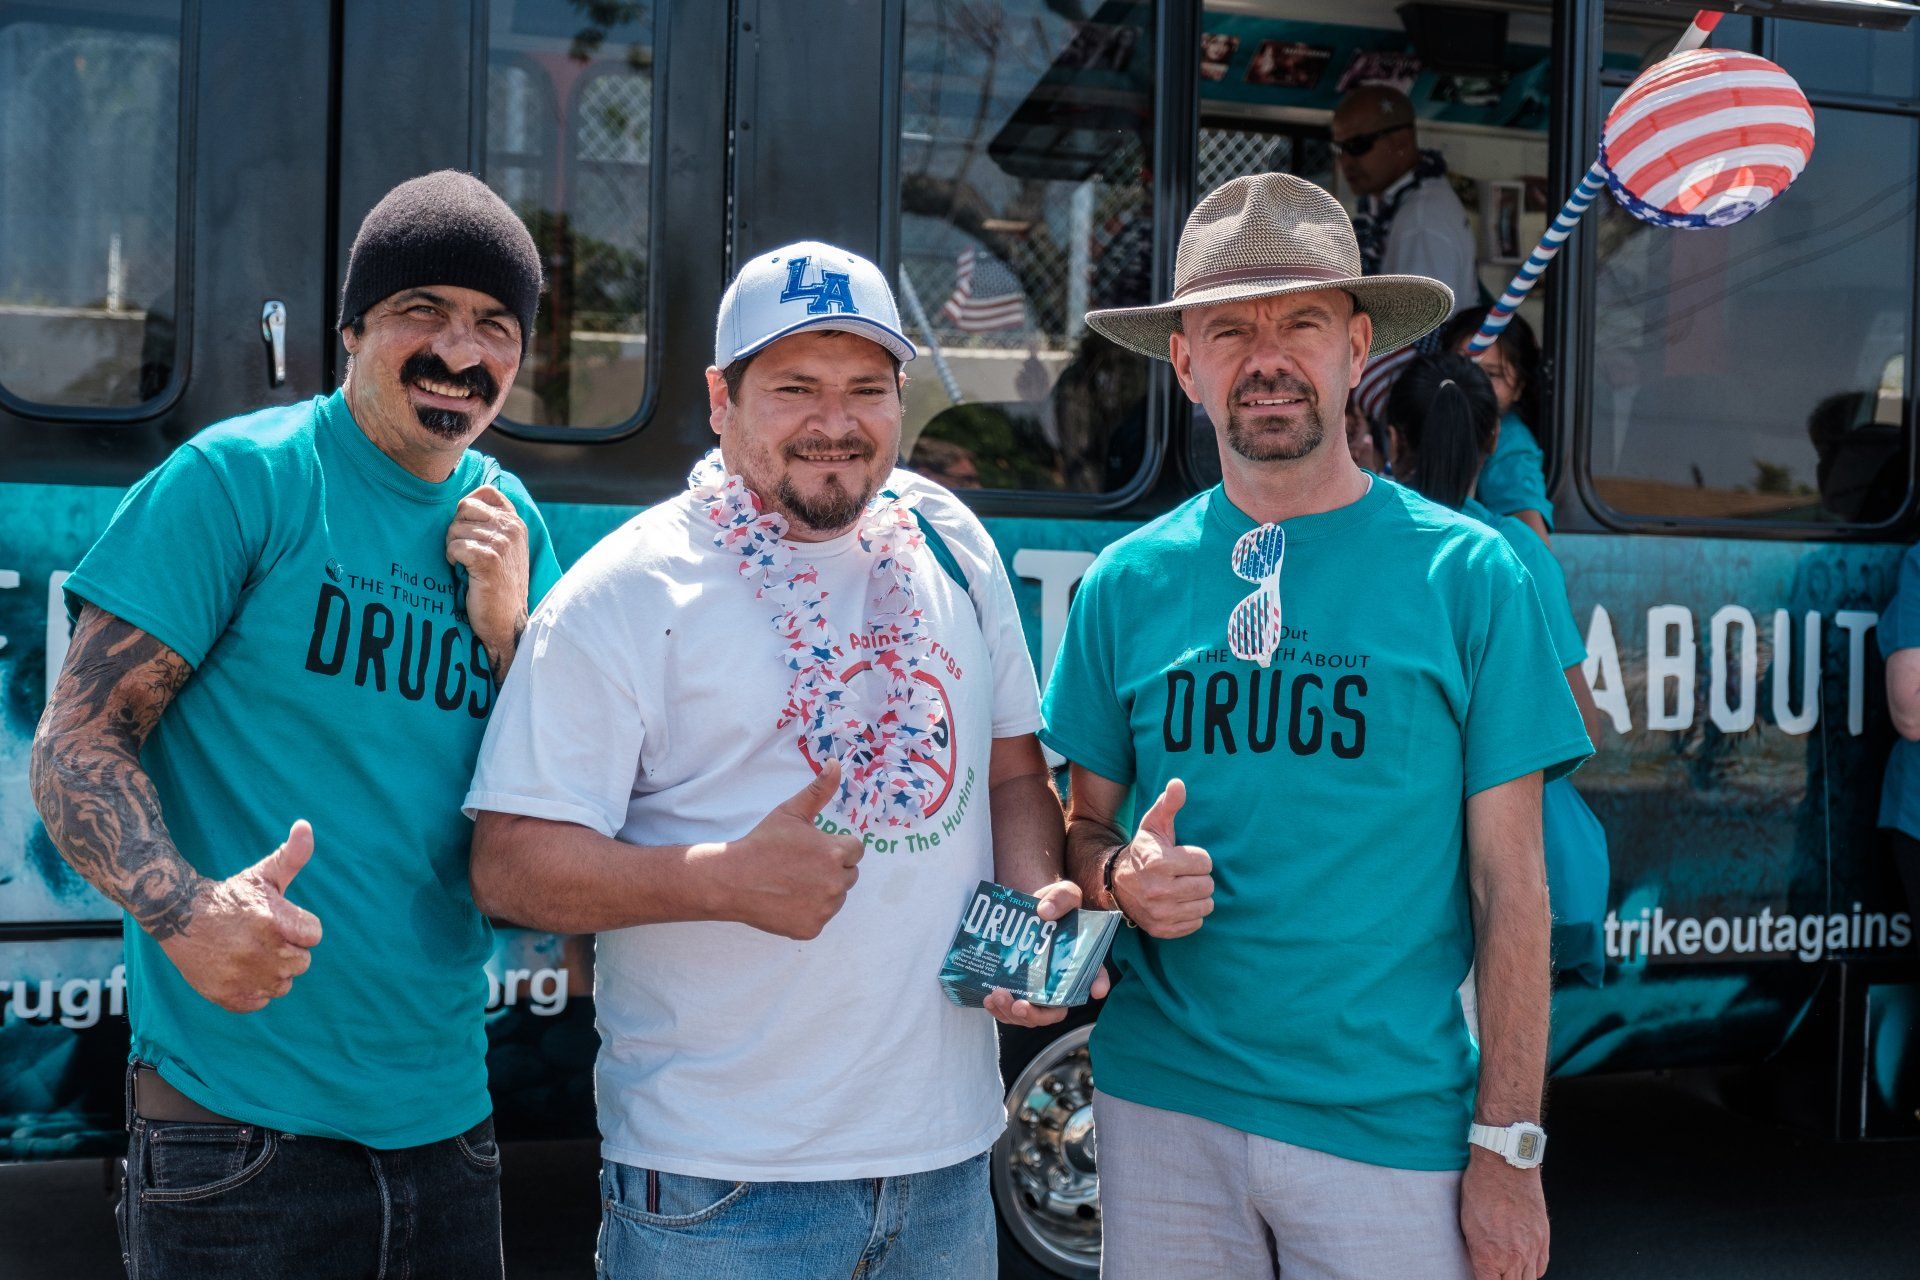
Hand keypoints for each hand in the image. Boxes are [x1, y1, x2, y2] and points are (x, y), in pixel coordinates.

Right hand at [157, 821, 323, 1013]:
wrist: (178, 915)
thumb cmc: (230, 894)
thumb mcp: (262, 874)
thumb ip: (293, 855)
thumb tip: (306, 825)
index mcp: (273, 922)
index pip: (314, 935)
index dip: (299, 926)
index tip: (278, 919)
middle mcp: (259, 952)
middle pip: (302, 962)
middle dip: (288, 948)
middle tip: (263, 936)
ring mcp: (240, 977)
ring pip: (283, 984)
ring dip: (273, 971)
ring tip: (251, 952)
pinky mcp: (225, 995)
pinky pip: (260, 1002)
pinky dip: (253, 990)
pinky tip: (239, 969)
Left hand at [447, 485, 530, 668]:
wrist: (506, 619)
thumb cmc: (498, 583)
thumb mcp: (505, 547)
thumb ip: (493, 522)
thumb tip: (463, 503)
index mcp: (516, 522)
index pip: (486, 492)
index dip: (468, 508)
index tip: (469, 529)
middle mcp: (512, 528)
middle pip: (464, 508)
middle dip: (456, 528)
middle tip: (464, 551)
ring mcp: (502, 543)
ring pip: (455, 528)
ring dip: (453, 547)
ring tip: (466, 565)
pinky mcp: (489, 559)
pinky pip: (455, 546)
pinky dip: (453, 559)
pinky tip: (463, 571)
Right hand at [695, 761, 864, 939]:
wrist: (732, 879)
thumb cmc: (762, 842)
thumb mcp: (791, 812)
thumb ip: (818, 790)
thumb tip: (835, 763)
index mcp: (835, 852)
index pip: (855, 850)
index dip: (834, 847)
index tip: (812, 849)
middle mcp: (835, 882)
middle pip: (849, 875)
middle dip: (831, 869)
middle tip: (800, 866)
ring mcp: (824, 909)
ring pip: (837, 898)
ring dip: (823, 891)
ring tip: (792, 883)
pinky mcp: (812, 928)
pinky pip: (820, 917)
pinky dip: (808, 912)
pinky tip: (787, 901)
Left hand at [983, 880, 1111, 1027]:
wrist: (1025, 909)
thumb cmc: (1051, 904)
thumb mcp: (1062, 893)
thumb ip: (1061, 897)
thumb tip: (1045, 911)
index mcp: (1079, 961)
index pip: (1094, 975)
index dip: (1098, 983)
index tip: (1096, 990)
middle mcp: (1059, 982)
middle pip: (1055, 1011)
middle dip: (1036, 1014)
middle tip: (1020, 1005)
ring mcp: (1037, 990)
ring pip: (1029, 1015)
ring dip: (1012, 1014)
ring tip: (996, 997)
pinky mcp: (1018, 990)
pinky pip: (1010, 1010)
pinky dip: (999, 1009)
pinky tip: (988, 998)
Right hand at [1109, 778, 1212, 937]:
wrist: (1117, 883)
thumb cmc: (1143, 851)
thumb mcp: (1153, 825)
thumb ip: (1169, 804)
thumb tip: (1179, 783)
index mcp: (1159, 863)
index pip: (1206, 863)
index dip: (1197, 858)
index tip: (1182, 857)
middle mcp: (1158, 891)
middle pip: (1207, 886)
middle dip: (1198, 877)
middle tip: (1182, 874)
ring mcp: (1160, 913)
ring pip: (1205, 906)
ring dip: (1197, 897)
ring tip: (1181, 888)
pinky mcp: (1162, 930)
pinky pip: (1196, 924)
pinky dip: (1190, 914)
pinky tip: (1177, 903)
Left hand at [1460, 1146, 1549, 1278]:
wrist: (1505, 1164)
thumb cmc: (1479, 1190)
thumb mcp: (1467, 1225)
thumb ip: (1478, 1253)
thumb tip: (1481, 1267)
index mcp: (1488, 1256)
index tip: (1483, 1277)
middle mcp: (1513, 1257)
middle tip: (1495, 1272)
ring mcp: (1532, 1248)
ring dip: (1517, 1278)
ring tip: (1508, 1271)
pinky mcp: (1543, 1237)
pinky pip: (1540, 1266)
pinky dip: (1531, 1270)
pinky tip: (1523, 1265)